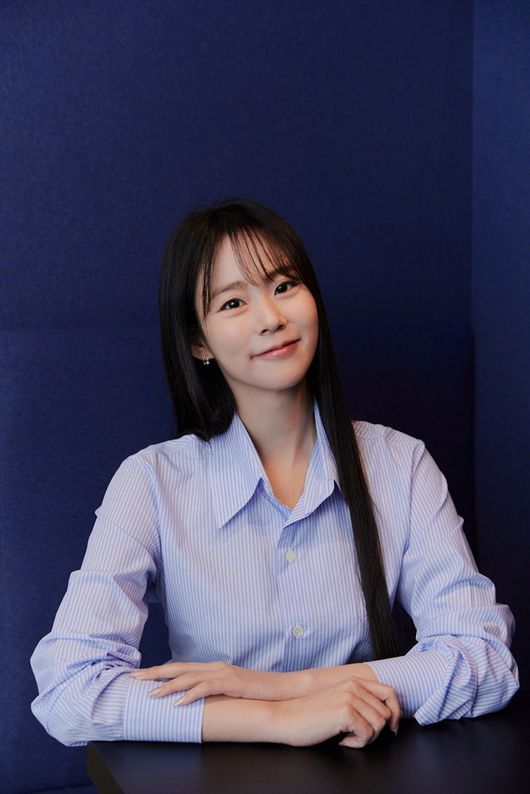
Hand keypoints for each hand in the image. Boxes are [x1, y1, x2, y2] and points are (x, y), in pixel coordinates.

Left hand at [130, 661, 296, 703]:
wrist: (281, 688)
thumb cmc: (256, 691)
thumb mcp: (231, 689)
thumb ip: (213, 690)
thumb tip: (194, 699)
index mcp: (213, 668)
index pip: (180, 667)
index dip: (160, 670)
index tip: (140, 675)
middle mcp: (215, 667)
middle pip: (179, 668)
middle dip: (155, 673)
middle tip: (134, 678)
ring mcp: (223, 673)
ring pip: (189, 677)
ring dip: (168, 686)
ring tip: (151, 695)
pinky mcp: (232, 682)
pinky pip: (207, 688)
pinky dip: (191, 694)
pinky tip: (180, 702)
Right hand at [274, 677, 399, 748]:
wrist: (287, 717)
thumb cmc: (310, 714)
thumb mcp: (338, 699)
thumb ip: (359, 699)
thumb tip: (384, 714)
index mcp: (354, 681)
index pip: (390, 693)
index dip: (396, 713)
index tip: (391, 728)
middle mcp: (354, 686)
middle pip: (386, 714)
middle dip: (375, 731)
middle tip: (356, 736)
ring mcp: (350, 697)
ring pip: (379, 726)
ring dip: (365, 738)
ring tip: (347, 736)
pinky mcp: (346, 712)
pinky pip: (367, 735)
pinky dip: (357, 743)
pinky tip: (341, 739)